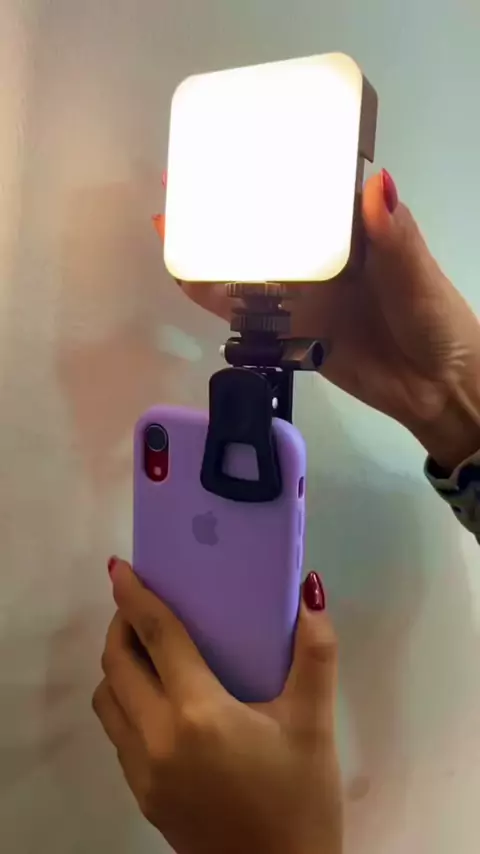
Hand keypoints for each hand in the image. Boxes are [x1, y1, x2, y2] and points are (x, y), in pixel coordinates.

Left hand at [93, 560, 341, 853]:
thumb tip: (310, 593)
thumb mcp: (315, 725)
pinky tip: (159, 701)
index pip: (155, 638)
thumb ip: (315, 654)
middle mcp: (157, 738)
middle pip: (117, 665)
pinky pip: (116, 734)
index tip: (119, 568)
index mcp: (198, 713)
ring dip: (118, 667)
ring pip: (107, 701)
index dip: (135, 596)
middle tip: (143, 606)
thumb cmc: (301, 800)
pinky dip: (124, 703)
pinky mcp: (142, 795)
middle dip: (121, 626)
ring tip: (147, 651)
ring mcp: (142, 772)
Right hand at [154, 170, 479, 470]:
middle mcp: (321, 256)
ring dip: (210, 244)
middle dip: (226, 200)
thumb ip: (394, 236)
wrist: (434, 387)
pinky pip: (245, 311)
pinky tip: (184, 276)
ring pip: (247, 265)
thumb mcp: (417, 273)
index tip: (235, 139)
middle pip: (265, 223)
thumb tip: (376, 183)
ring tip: (169, 220)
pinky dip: (214, 295)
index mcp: (353, 230)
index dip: (272, 164)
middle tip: (181, 176)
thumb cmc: (433, 320)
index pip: (307, 188)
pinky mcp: (289, 330)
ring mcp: (302, 294)